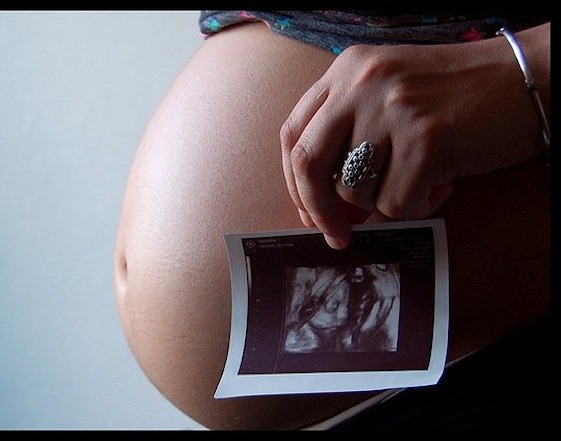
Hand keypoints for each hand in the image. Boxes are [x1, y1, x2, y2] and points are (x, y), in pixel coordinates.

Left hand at [280, 34, 545, 248]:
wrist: (526, 79)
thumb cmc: (456, 96)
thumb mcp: (389, 93)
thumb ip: (350, 132)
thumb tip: (322, 201)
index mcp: (347, 70)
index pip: (294, 135)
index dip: (295, 182)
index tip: (309, 210)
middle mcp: (362, 84)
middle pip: (307, 165)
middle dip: (317, 211)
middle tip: (338, 235)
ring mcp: (393, 110)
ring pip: (355, 191)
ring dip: (384, 202)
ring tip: (421, 180)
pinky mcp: (426, 141)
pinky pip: (397, 205)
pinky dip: (418, 207)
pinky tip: (442, 183)